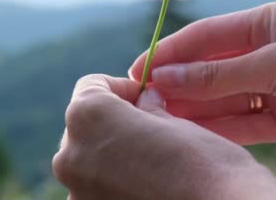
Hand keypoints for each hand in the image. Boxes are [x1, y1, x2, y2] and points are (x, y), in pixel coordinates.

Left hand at [52, 74, 275, 199]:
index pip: (91, 87)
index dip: (122, 88)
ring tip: (155, 163)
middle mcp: (71, 156)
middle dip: (116, 123)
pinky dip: (117, 185)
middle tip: (155, 129)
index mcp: (88, 117)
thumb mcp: (178, 123)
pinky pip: (98, 191)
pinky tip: (150, 187)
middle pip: (86, 126)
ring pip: (91, 162)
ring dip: (116, 156)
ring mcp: (77, 194)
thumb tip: (144, 102)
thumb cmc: (205, 165)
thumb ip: (149, 109)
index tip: (147, 98)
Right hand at [130, 1, 275, 152]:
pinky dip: (223, 127)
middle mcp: (271, 51)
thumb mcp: (274, 62)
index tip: (140, 70)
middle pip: (215, 68)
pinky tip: (195, 133)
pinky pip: (248, 121)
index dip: (172, 52)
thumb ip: (220, 74)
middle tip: (146, 102)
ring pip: (228, 97)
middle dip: (182, 84)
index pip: (208, 35)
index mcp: (269, 21)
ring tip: (162, 120)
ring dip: (198, 108)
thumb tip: (168, 78)